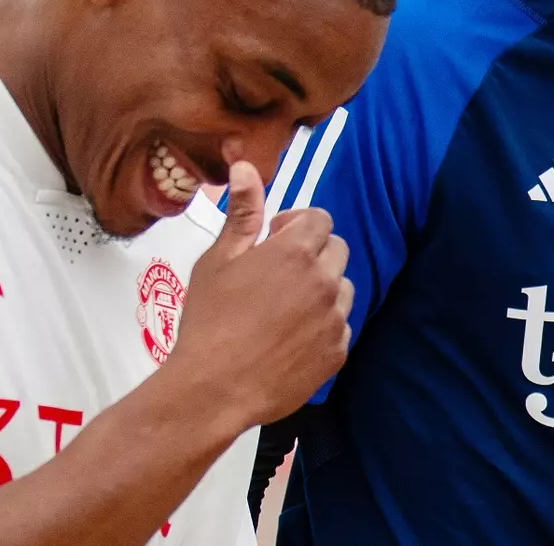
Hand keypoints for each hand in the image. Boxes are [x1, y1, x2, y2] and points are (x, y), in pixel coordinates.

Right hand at [166, 161, 352, 428]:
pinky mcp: (337, 353)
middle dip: (313, 253)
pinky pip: (339, 327)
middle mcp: (325, 280)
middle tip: (277, 274)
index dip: (296, 225)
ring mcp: (335, 319)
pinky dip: (322, 326)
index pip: (320, 218)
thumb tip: (246, 165)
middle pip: (337, 249)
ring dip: (321, 289)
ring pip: (343, 288)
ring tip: (284, 307)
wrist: (214, 388)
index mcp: (297, 251)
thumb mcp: (219, 258)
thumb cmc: (210, 318)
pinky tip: (289, 339)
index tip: (272, 240)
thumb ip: (242, 211)